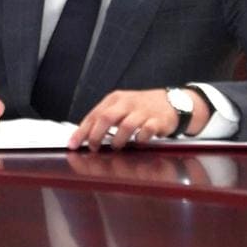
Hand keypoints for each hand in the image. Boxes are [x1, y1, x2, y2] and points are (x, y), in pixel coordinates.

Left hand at [69, 88, 206, 150]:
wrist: (172, 102)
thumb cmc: (142, 107)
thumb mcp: (122, 107)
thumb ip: (106, 118)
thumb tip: (85, 136)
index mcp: (115, 99)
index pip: (94, 115)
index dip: (82, 131)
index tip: (73, 144)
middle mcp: (127, 103)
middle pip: (106, 118)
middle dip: (96, 135)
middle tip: (94, 148)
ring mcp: (143, 111)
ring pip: (125, 126)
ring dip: (118, 140)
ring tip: (116, 147)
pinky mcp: (157, 121)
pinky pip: (146, 131)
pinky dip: (139, 139)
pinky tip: (138, 143)